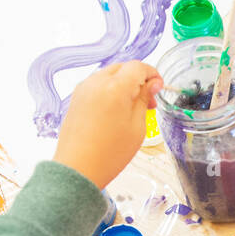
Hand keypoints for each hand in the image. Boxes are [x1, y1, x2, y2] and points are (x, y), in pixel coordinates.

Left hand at [54, 61, 161, 189]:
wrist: (78, 168)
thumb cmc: (109, 153)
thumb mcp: (137, 126)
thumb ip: (144, 100)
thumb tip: (152, 84)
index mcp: (115, 87)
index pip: (137, 67)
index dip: (152, 74)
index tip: (158, 87)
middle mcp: (96, 82)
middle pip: (122, 68)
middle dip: (138, 79)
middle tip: (148, 101)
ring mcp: (83, 89)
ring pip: (109, 75)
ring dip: (123, 84)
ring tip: (132, 108)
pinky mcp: (76, 98)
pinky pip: (97, 85)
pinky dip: (109, 90)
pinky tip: (116, 110)